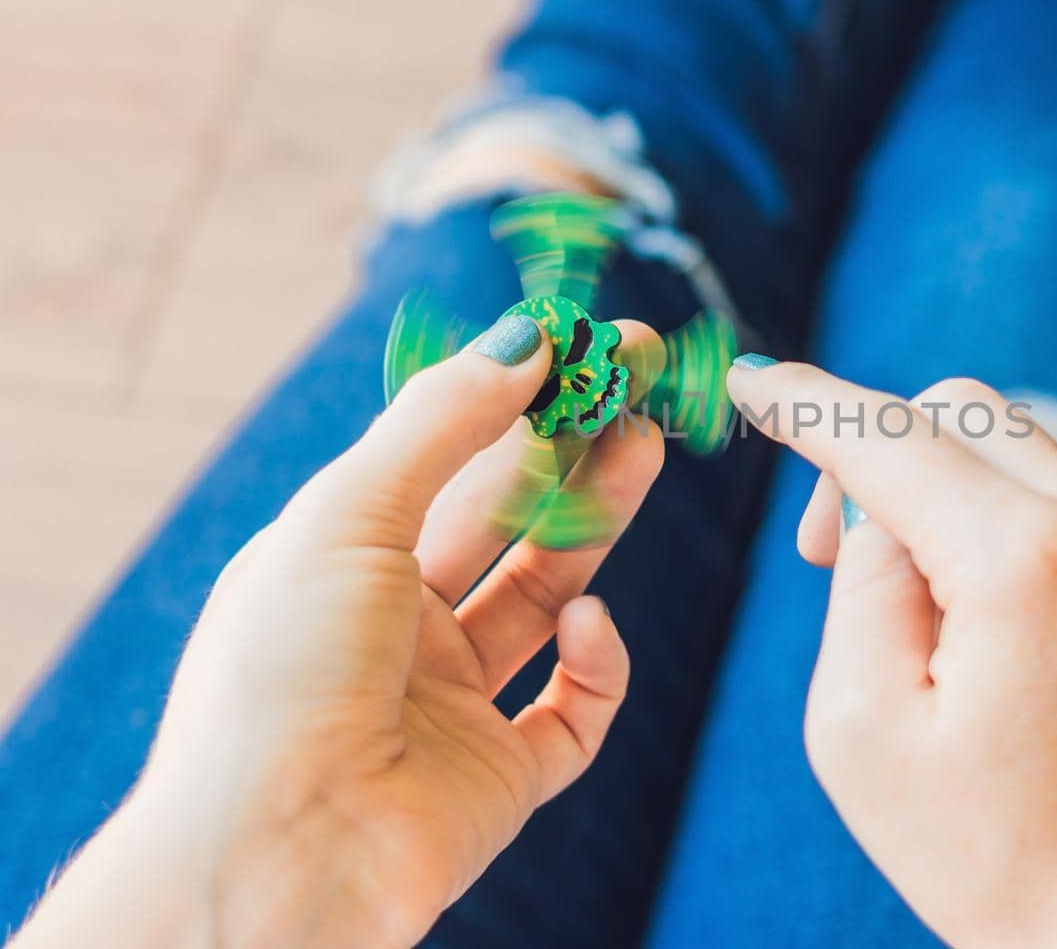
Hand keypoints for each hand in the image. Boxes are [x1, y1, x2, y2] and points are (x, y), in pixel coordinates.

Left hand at [16, 316, 663, 948]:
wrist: (272, 858)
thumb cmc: (281, 672)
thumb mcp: (349, 514)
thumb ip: (444, 423)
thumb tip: (526, 338)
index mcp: (342, 565)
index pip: (445, 463)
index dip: (518, 401)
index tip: (588, 347)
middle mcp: (396, 631)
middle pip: (507, 523)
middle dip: (573, 451)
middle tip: (639, 387)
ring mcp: (451, 706)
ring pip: (549, 599)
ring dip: (599, 525)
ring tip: (646, 450)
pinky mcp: (501, 778)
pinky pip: (573, 711)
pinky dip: (595, 663)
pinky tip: (588, 623)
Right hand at [727, 363, 1056, 948]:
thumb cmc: (990, 856)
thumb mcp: (861, 729)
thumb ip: (859, 582)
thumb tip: (883, 502)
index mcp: (1022, 560)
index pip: (888, 435)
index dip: (807, 402)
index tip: (752, 382)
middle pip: (966, 410)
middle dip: (884, 454)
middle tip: (832, 555)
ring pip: (1033, 456)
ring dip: (961, 500)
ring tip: (936, 618)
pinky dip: (1034, 540)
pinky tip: (1020, 643)